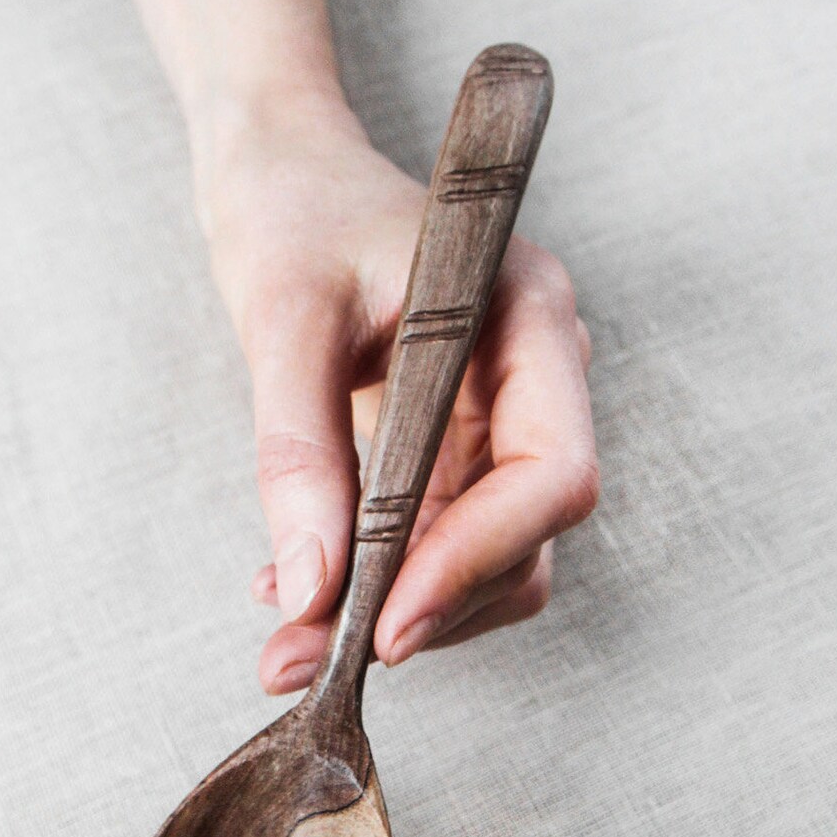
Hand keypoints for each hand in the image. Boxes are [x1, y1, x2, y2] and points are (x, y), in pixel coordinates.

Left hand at [203, 89, 598, 695]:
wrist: (285, 177)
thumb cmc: (294, 212)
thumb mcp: (283, 317)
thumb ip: (299, 451)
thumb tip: (309, 587)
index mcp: (529, 319)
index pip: (553, 471)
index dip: (478, 557)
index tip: (386, 623)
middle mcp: (536, 380)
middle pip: (525, 539)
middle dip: (423, 608)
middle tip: (306, 658)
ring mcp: (503, 423)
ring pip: (487, 564)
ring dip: (395, 613)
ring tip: (287, 640)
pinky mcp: (458, 456)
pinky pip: (437, 547)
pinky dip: (375, 586)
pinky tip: (299, 594)